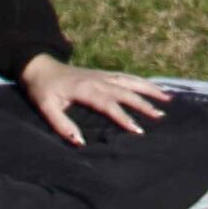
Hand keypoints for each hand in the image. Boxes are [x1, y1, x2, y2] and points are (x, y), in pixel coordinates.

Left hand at [20, 53, 170, 143]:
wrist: (40, 66)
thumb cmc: (42, 90)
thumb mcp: (46, 108)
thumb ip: (61, 125)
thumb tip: (79, 142)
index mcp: (85, 89)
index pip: (109, 104)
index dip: (124, 117)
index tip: (138, 130)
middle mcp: (98, 79)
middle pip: (125, 91)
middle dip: (144, 103)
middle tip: (160, 116)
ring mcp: (102, 74)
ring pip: (130, 80)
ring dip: (149, 89)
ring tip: (167, 99)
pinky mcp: (103, 73)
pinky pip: (126, 76)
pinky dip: (141, 81)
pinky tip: (153, 88)